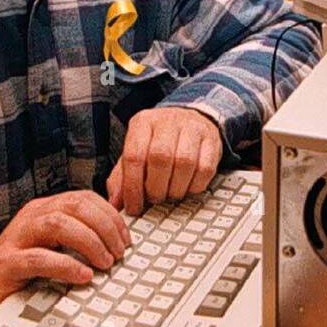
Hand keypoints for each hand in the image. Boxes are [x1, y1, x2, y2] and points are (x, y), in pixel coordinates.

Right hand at [0, 190, 130, 324]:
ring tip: (105, 263)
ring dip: (89, 242)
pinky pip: (39, 258)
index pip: (84, 198)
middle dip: (104, 227)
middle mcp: (31, 217)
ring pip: (58, 224)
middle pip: (75, 206)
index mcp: (45, 210)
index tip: (126, 238)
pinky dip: (66, 266)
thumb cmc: (24, 272)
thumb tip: (118, 242)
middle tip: (119, 252)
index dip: (110, 216)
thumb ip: (79, 240)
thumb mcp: (55, 249)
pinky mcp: (6, 264)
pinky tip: (83, 276)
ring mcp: (16, 238)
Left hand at [107, 107, 222, 215]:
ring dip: (175, 188)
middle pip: (160, 158)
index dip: (132, 187)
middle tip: (155, 200)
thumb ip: (122, 177)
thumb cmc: (159, 141)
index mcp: (142, 123)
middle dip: (156, 188)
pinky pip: (205, 168)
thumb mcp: (136, 152)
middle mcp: (167, 121)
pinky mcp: (211, 140)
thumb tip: (115, 203)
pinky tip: (187, 188)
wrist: (190, 120)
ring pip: (184, 163)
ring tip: (170, 195)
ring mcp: (192, 128)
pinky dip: (194, 186)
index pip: (134, 156)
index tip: (134, 207)